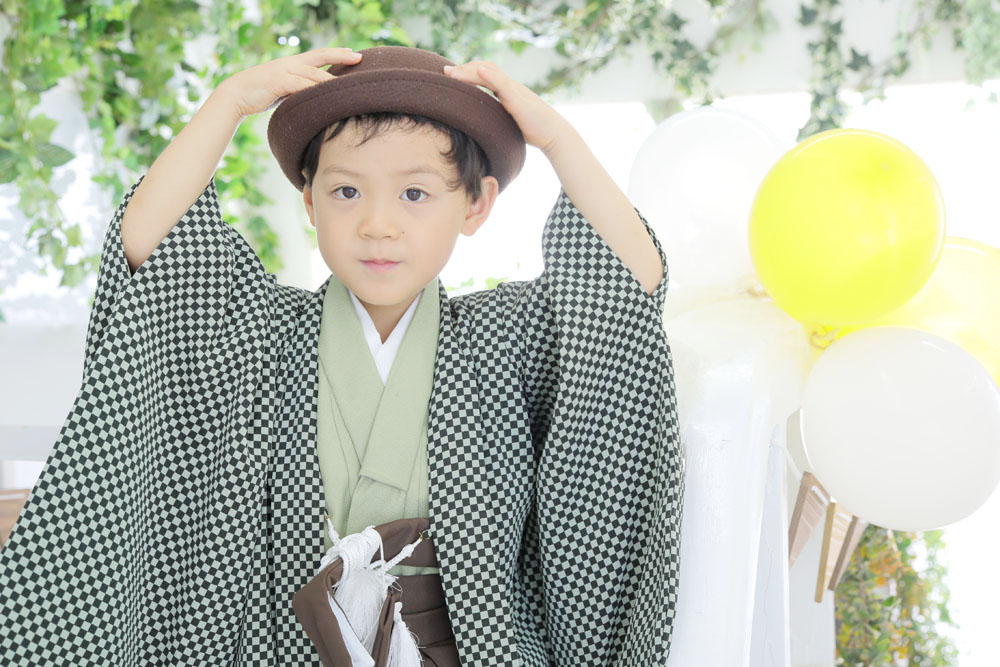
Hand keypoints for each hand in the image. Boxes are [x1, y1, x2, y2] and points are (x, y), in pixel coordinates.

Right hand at [217, 47, 362, 118]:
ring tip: (349, 83)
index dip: (337, 54)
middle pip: (320, 56)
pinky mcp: (277, 82)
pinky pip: (300, 85)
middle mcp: (290, 64)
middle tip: (358, 58)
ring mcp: (284, 71)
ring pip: (313, 73)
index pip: (319, 56)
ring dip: (331, 79)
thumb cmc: (261, 94)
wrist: (236, 94)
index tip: (354, 54)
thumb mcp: (284, 89)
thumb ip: (299, 89)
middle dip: (340, 56)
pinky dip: (314, 89)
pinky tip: (326, 95)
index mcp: (293, 64)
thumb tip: (316, 97)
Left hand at [442, 60, 570, 154]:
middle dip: (463, 68)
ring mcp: (514, 90)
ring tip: (451, 73)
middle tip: (444, 72)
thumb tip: (478, 126)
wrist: (553, 134)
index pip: (483, 74)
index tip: (449, 76)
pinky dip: (490, 75)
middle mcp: (509, 87)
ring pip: (489, 72)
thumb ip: (496, 117)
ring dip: (469, 70)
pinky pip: (502, 83)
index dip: (466, 72)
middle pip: (484, 68)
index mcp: (505, 91)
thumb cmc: (532, 131)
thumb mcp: (508, 121)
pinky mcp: (518, 99)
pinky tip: (479, 72)